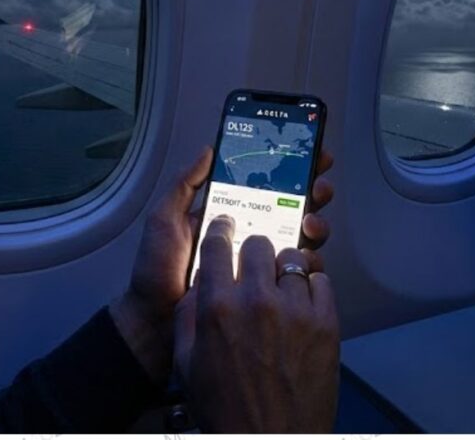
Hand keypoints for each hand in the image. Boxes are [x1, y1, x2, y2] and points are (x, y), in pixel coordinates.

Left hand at [111, 147, 334, 383]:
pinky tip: (308, 256)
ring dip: (315, 223)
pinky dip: (309, 262)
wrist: (156, 324)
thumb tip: (209, 150)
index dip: (290, 169)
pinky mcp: (267, 291)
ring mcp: (260, 263)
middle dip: (312, 192)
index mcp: (228, 215)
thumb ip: (184, 186)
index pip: (264, 185)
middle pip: (291, 207)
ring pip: (300, 236)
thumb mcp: (165, 220)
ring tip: (310, 223)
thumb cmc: (157, 271)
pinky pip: (295, 273)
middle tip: (318, 188)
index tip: (311, 155)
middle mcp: (248, 234)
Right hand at [174, 217, 339, 431]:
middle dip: (254, 253)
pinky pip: (321, 281)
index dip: (220, 232)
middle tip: (256, 267)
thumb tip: (197, 287)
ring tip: (282, 288)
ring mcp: (295, 310)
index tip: (225, 229)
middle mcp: (256, 301)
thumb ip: (188, 318)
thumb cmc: (228, 410)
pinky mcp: (326, 323)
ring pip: (294, 259)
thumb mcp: (188, 365)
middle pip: (259, 244)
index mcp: (218, 308)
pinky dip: (311, 288)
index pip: (217, 244)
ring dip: (285, 269)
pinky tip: (302, 305)